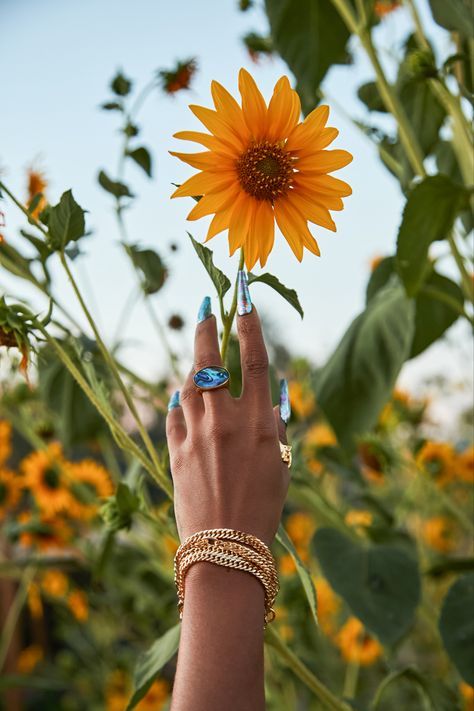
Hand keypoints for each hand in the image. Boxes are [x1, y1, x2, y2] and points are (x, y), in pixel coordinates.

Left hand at [166, 295, 289, 546]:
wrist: (226, 550)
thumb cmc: (264, 509)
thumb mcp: (281, 464)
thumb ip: (278, 425)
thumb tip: (277, 391)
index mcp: (260, 423)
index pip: (256, 359)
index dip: (250, 323)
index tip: (244, 296)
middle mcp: (226, 421)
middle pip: (212, 361)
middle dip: (207, 328)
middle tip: (204, 306)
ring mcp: (197, 435)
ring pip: (190, 383)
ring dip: (194, 364)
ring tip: (198, 354)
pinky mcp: (175, 451)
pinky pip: (174, 414)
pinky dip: (179, 402)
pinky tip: (182, 397)